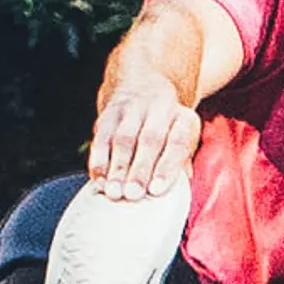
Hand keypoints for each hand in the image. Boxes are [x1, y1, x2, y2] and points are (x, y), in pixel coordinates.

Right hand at [88, 84, 200, 199]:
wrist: (143, 89)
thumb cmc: (168, 128)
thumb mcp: (183, 139)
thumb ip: (181, 164)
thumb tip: (179, 190)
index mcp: (183, 117)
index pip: (178, 141)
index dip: (167, 167)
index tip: (156, 190)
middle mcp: (159, 107)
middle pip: (149, 139)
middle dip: (140, 169)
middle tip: (133, 194)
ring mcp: (132, 108)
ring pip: (123, 138)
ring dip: (117, 168)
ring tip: (114, 192)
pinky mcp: (108, 114)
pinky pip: (101, 138)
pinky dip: (99, 162)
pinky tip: (99, 181)